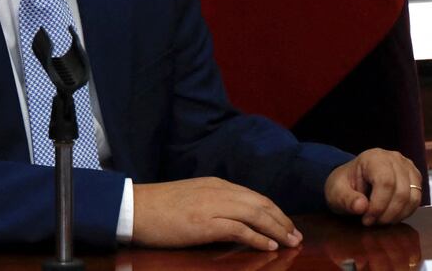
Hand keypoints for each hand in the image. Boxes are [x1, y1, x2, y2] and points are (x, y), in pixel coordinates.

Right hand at [133, 177, 302, 250]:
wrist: (134, 207)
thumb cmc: (159, 207)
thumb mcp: (192, 198)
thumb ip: (213, 203)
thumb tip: (234, 220)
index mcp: (215, 184)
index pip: (254, 196)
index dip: (275, 211)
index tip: (287, 225)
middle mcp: (217, 191)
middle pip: (260, 203)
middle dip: (282, 220)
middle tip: (297, 237)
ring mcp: (211, 205)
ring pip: (254, 214)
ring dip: (276, 229)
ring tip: (291, 242)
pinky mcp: (204, 222)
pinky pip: (239, 229)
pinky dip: (257, 238)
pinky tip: (269, 247)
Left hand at [324, 148, 421, 225]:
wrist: (351, 181)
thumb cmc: (344, 185)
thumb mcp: (336, 192)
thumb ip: (346, 199)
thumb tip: (362, 207)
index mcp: (373, 157)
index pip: (385, 182)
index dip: (379, 205)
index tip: (367, 219)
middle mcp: (394, 159)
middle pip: (401, 191)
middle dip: (387, 213)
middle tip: (373, 222)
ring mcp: (407, 168)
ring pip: (412, 197)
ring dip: (397, 215)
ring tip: (380, 220)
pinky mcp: (415, 179)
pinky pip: (417, 200)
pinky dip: (405, 213)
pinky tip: (390, 216)